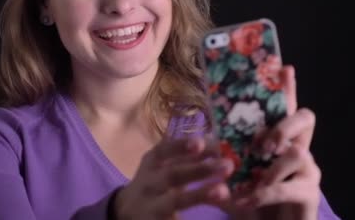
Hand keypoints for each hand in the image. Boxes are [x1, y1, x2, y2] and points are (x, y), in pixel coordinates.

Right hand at [114, 136, 234, 219]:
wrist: (126, 211)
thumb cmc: (154, 183)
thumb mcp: (161, 166)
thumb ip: (185, 157)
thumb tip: (215, 147)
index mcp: (151, 165)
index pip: (163, 151)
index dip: (180, 146)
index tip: (201, 143)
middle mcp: (149, 184)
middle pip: (172, 175)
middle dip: (199, 170)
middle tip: (228, 165)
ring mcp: (152, 206)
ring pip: (175, 201)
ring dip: (200, 195)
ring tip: (224, 192)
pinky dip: (189, 219)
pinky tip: (216, 216)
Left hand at [231, 66, 321, 219]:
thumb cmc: (251, 201)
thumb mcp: (233, 175)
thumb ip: (223, 156)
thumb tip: (203, 139)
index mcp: (280, 140)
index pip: (285, 107)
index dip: (287, 88)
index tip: (285, 68)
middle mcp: (299, 149)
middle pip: (306, 118)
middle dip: (283, 124)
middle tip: (264, 143)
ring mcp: (308, 172)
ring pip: (297, 152)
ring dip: (269, 168)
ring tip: (252, 182)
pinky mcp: (309, 195)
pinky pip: (287, 187)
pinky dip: (262, 195)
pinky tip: (246, 201)